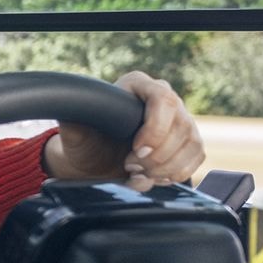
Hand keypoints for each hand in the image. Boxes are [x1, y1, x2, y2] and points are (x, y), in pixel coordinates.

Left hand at [44, 71, 204, 191]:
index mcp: (138, 85)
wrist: (94, 162)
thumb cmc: (85, 141)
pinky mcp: (187, 142)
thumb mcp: (76, 131)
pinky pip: (196, 157)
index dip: (155, 129)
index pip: (163, 100)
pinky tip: (152, 177)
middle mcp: (164, 98)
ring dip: (166, 168)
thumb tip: (66, 108)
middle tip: (130, 165)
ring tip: (138, 173)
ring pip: (192, 144)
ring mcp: (180, 119)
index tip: (136, 149)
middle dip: (156, 156)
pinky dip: (175, 174)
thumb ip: (74, 121)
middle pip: (182, 127)